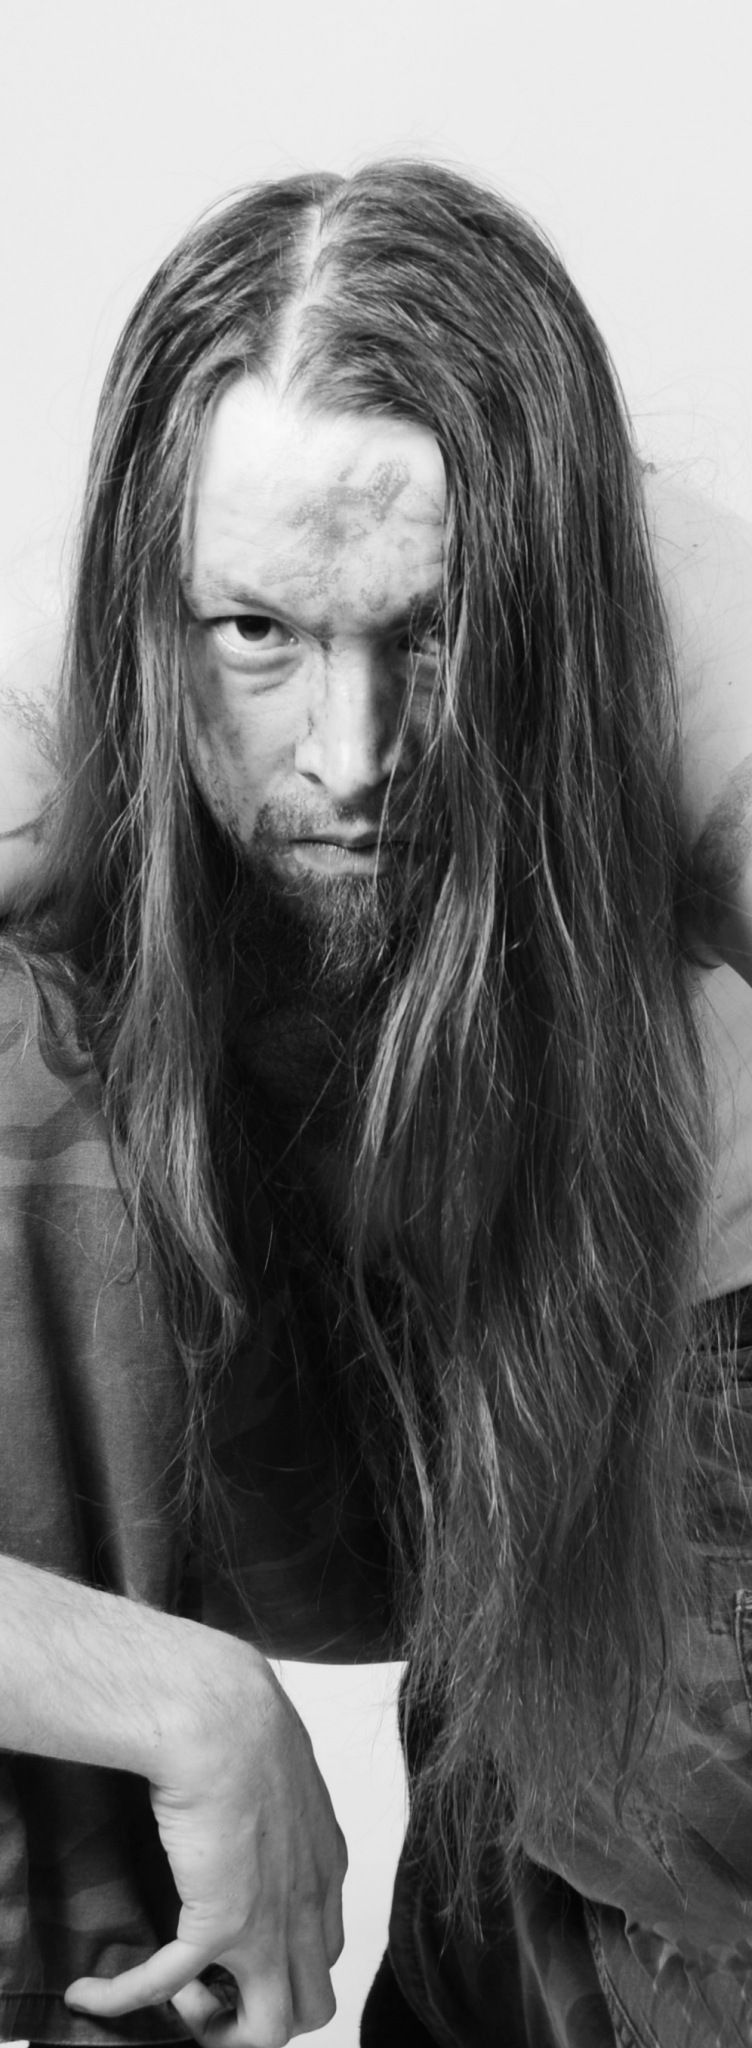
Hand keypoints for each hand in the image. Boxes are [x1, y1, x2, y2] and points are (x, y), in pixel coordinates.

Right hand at [64, 1640, 346, 2045]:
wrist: (219, 1712)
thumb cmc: (240, 1715)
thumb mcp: (274, 1764)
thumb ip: (266, 1794)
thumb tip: (230, 1793)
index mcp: (323, 1862)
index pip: (321, 1946)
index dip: (278, 1962)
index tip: (232, 1948)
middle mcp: (309, 1901)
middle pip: (312, 2003)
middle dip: (261, 2013)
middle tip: (212, 1991)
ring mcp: (271, 1919)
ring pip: (272, 2028)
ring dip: (222, 2030)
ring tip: (177, 2005)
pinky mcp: (221, 1924)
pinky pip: (169, 1988)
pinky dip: (125, 1999)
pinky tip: (92, 1993)